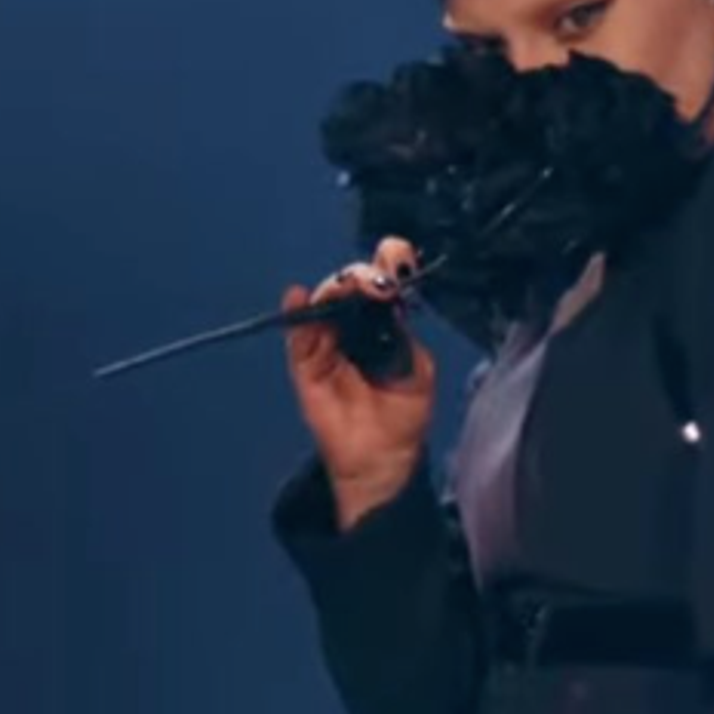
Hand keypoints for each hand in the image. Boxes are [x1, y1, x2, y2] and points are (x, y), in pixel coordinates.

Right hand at [280, 236, 434, 521]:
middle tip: (373, 283)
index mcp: (384, 325)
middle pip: (350, 287)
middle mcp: (354, 328)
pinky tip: (299, 298)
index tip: (394, 254)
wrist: (381, 458)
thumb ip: (401, 334)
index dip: (386, 263)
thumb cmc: (404, 416)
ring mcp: (328, 344)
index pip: (381, 284)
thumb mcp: (416, 369)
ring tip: (345, 290)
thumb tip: (387, 302)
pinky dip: (297, 313)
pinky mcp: (306, 364)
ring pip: (324, 304)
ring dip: (334, 290)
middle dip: (360, 277)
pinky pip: (298, 335)